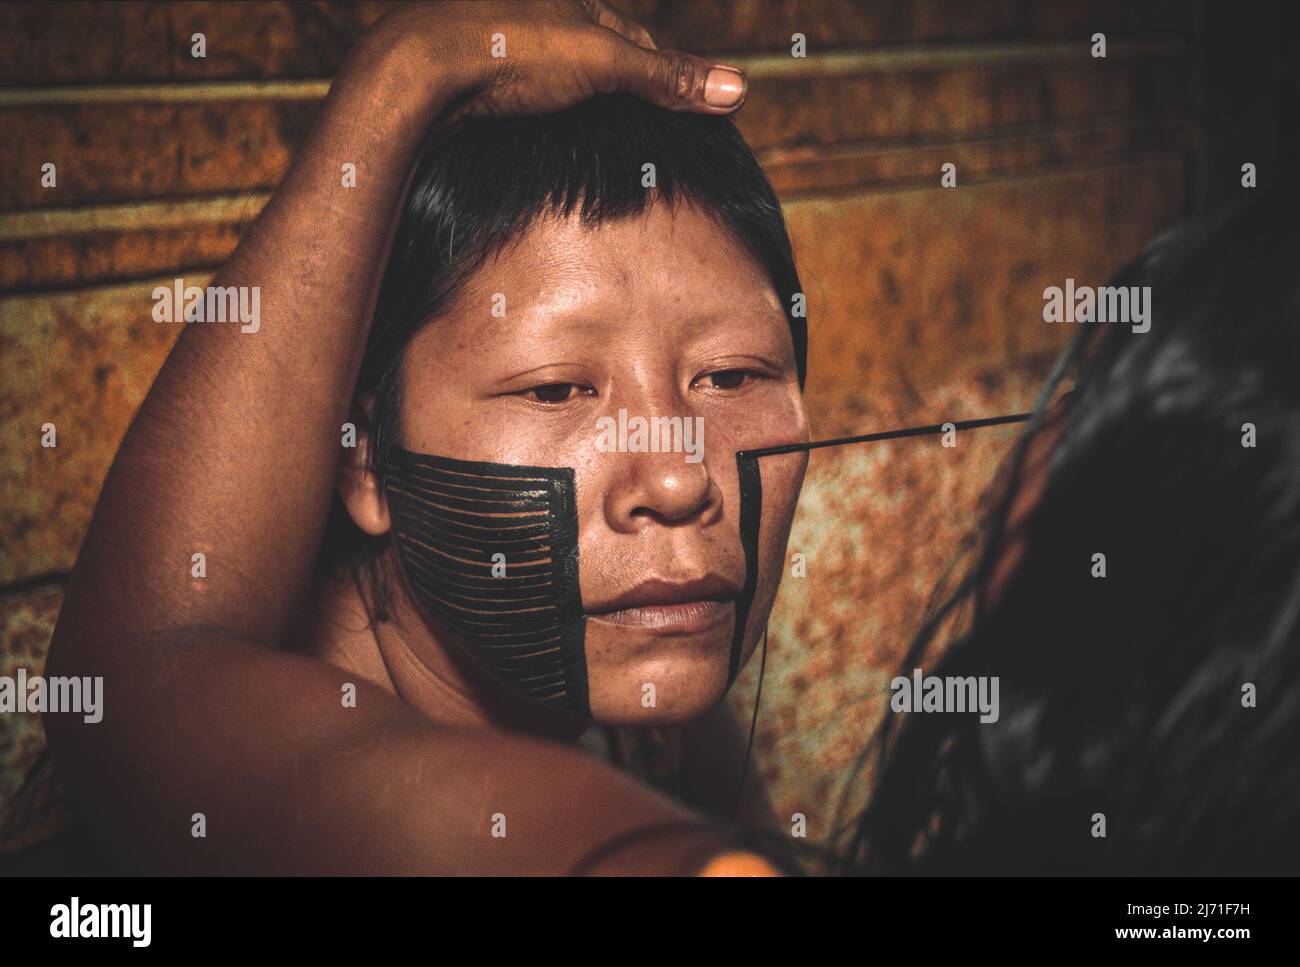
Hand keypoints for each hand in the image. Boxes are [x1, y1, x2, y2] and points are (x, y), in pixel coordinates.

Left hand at [358, 0, 747, 122]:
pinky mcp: (472, 79)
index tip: (685, 106)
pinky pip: (519, 100)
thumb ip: (667, 77)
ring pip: (553, 80)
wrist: (417, 72)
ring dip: (575, 109)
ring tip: (597, 145)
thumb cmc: (509, 51)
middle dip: (618, 89)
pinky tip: (542, 147)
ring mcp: (501, 43)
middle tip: (644, 130)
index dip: (660, 72)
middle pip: (593, 56)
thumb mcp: (601, 61)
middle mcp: (534, 12)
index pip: (632, 36)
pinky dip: (539, 122)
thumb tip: (740, 89)